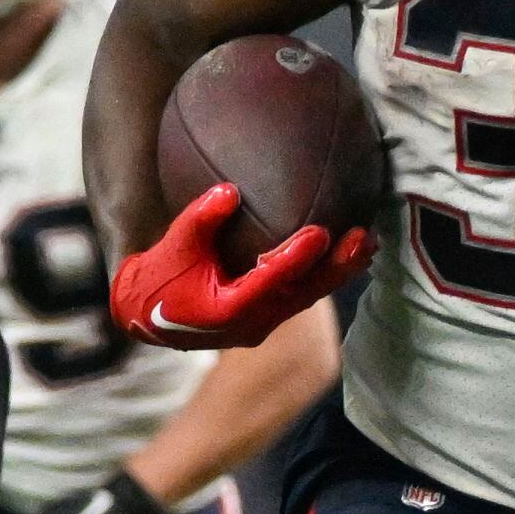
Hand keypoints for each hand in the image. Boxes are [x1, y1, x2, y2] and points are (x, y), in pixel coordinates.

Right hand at [109, 182, 370, 351]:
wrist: (147, 315)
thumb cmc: (159, 279)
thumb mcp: (173, 245)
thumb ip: (200, 219)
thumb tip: (229, 190)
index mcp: (228, 310)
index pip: (269, 282)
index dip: (296, 258)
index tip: (321, 231)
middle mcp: (252, 323)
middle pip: (304, 294)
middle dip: (337, 268)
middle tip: (365, 240)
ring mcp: (262, 323)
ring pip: (307, 296)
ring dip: (338, 271)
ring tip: (367, 244)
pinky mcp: (266, 316)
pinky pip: (300, 294)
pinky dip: (322, 274)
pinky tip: (344, 253)